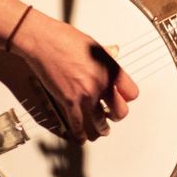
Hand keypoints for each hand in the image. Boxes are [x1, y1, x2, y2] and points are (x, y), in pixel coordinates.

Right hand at [13, 10, 139, 141]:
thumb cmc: (66, 39)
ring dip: (102, 128)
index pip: (132, 92)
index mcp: (111, 70)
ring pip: (100, 121)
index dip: (128, 97)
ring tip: (103, 131)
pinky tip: (81, 137)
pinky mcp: (68, 101)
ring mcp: (86, 94)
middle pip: (120, 111)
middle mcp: (102, 84)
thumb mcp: (95, 46)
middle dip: (118, 115)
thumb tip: (114, 54)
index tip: (124, 99)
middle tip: (114, 116)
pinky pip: (77, 123)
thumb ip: (107, 57)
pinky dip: (80, 133)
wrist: (45, 41)